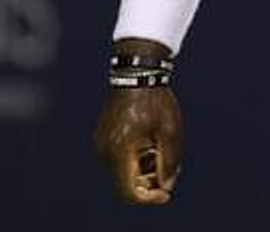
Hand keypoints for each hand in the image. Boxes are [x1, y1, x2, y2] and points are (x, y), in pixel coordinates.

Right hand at [93, 56, 183, 204]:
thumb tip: (166, 186)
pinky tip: (148, 139)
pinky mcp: (101, 136)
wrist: (136, 72)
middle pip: (125, 184)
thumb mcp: (169, 131)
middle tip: (167, 165)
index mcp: (120, 151)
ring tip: (159, 146)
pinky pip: (117, 158)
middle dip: (148, 182)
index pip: (129, 192)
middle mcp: (105, 151)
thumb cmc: (154, 99)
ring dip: (141, 168)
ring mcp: (100, 143)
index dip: (148, 198)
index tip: (165, 192)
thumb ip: (168, 161)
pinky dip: (133, 158)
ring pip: (121, 171)